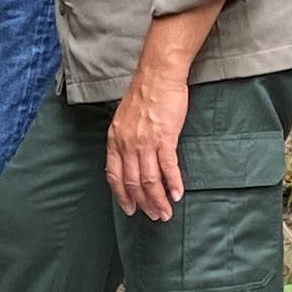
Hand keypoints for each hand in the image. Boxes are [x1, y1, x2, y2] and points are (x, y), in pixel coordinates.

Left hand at [105, 74, 190, 220]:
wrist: (158, 76)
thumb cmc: (144, 94)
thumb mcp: (123, 119)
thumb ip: (124, 140)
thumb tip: (130, 160)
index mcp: (115, 140)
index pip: (114, 176)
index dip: (122, 196)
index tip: (130, 209)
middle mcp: (127, 144)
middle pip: (133, 183)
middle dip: (144, 204)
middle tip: (154, 216)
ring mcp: (145, 142)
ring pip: (150, 180)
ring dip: (159, 200)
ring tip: (166, 212)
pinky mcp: (165, 137)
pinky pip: (168, 168)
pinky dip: (173, 184)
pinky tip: (177, 195)